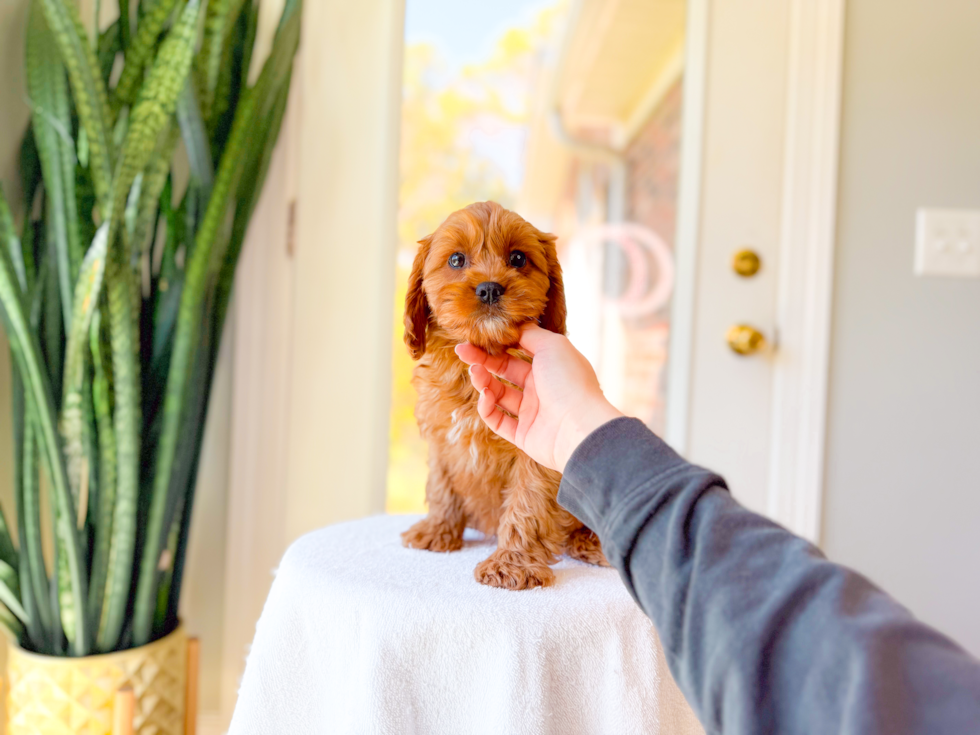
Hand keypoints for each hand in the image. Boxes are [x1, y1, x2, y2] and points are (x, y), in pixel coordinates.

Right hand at [455, 324, 622, 472]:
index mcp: (550, 365)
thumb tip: (513, 326)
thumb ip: (529, 334)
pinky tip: (486, 395)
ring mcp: (533, 412)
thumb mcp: (552, 345)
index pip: (518, 351)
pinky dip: (487, 408)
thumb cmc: (569, 381)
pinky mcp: (524, 435)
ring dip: (483, 382)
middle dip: (482, 360)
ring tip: (475, 373)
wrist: (579, 426)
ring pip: (498, 394)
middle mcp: (541, 387)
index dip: (497, 344)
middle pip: (504, 371)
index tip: (476, 337)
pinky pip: (498, 420)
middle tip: (462, 352)